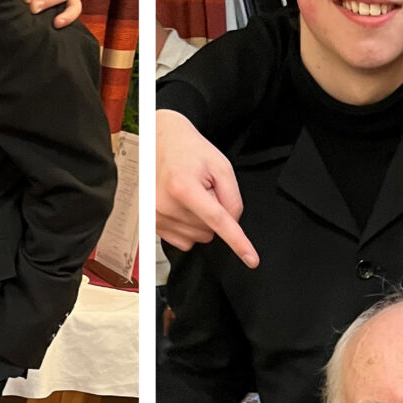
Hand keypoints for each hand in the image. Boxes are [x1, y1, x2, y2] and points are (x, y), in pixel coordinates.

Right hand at [156, 111, 257, 266]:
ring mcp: (155, 217)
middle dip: (213, 213)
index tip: (251, 259)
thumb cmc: (188, 151)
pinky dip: (189, 228)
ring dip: (200, 220)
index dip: (238, 242)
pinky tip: (181, 207)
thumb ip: (232, 197)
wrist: (159, 142)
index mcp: (183, 187)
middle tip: (203, 189)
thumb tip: (232, 224)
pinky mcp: (151, 224)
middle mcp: (165, 205)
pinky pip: (183, 241)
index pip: (218, 221)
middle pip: (209, 231)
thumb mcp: (220, 166)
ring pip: (198, 238)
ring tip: (189, 194)